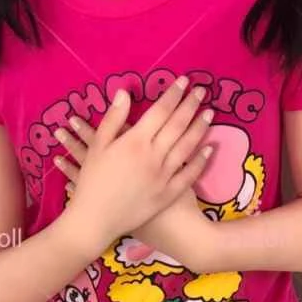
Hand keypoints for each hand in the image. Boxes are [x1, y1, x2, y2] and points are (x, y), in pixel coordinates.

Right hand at [52, 79, 214, 249]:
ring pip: (188, 146)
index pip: (160, 111)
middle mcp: (153, 155)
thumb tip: (124, 93)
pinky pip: (189, 174)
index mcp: (135, 141)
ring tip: (210, 113)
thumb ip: (112, 119)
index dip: (173, 94)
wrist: (96, 220)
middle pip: (177, 124)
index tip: (184, 81)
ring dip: (200, 127)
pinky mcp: (169, 193)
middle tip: (202, 90)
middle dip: (190, 105)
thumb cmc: (92, 182)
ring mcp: (164, 175)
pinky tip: (210, 148)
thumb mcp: (97, 147)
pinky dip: (201, 160)